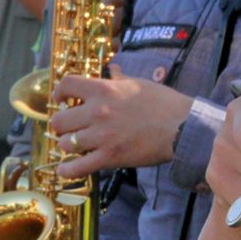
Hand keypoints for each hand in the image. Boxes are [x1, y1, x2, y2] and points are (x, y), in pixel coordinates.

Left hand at [50, 74, 195, 176]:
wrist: (182, 127)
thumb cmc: (163, 102)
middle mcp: (97, 111)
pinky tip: (66, 169)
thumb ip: (120, 79)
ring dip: (69, 145)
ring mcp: (102, 136)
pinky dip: (68, 170)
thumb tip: (113, 69)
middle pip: (59, 120)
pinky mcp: (109, 157)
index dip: (59, 92)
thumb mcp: (140, 84)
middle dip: (62, 124)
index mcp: (104, 89)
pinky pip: (77, 167)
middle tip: (71, 126)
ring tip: (76, 145)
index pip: (67, 85)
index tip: (61, 98)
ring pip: (65, 144)